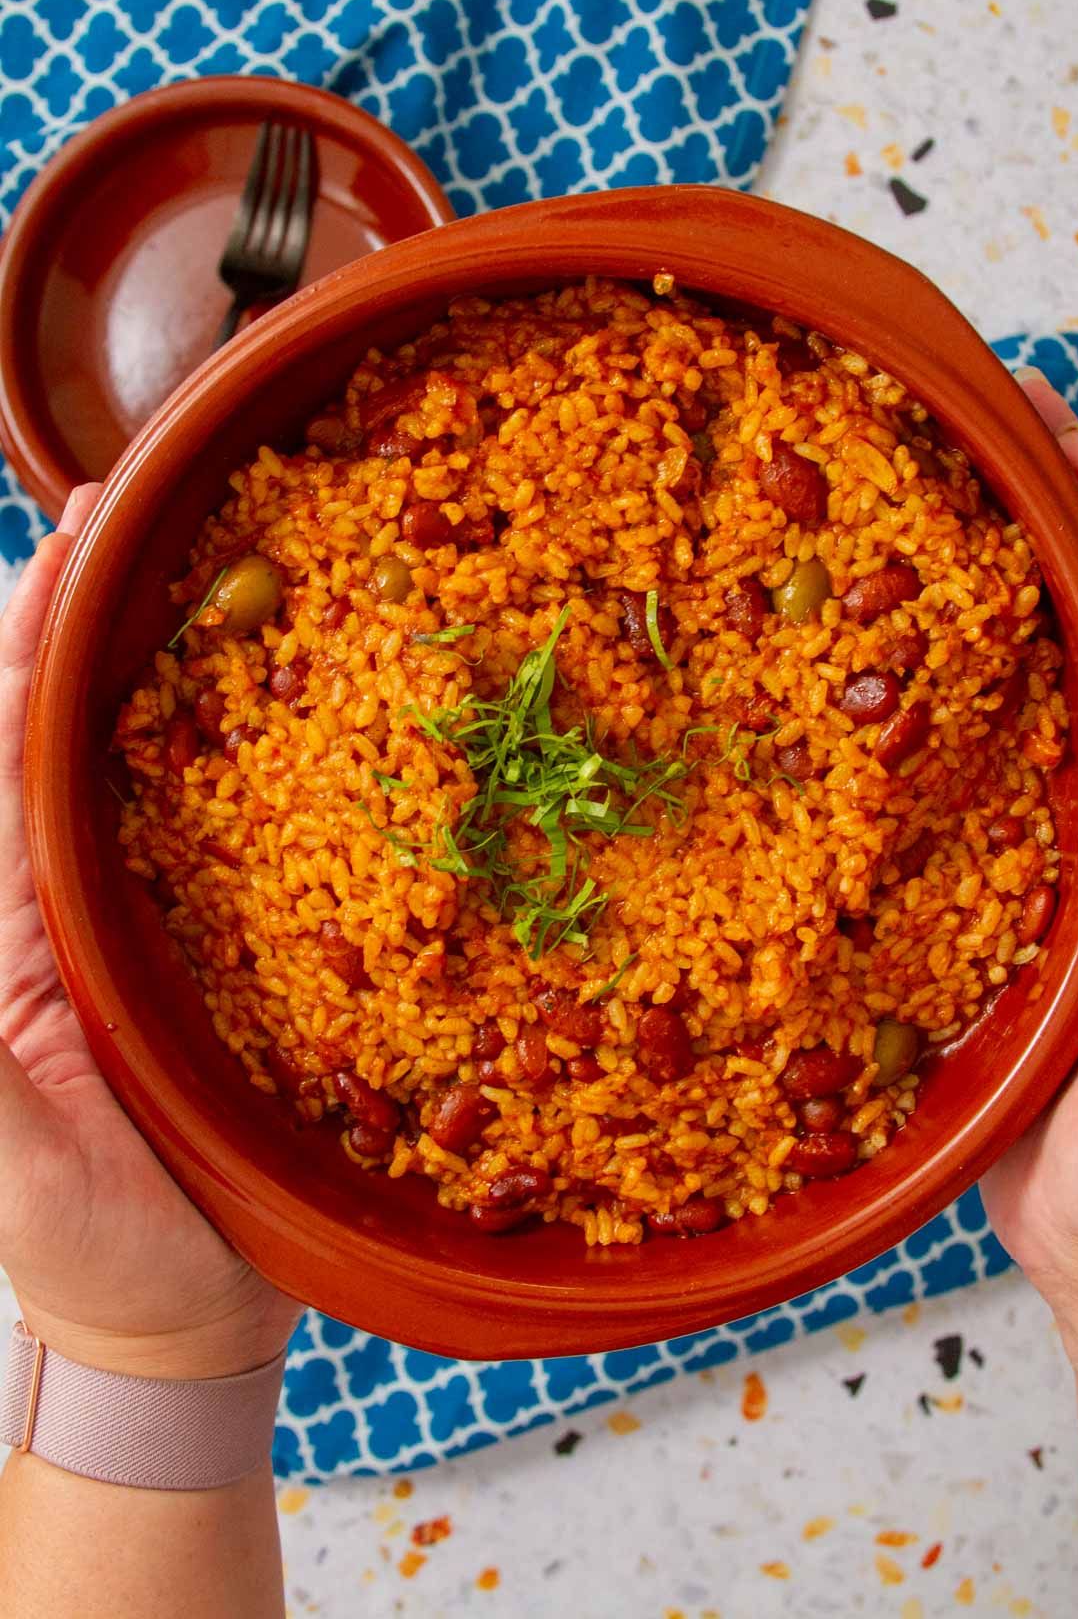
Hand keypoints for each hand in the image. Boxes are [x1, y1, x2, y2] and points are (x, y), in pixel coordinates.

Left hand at [0, 487, 300, 1378]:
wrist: (182, 1315)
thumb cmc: (78, 1250)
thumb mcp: (1, 1161)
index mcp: (3, 919)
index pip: (5, 749)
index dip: (27, 643)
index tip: (67, 542)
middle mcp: (71, 893)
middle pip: (75, 725)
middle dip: (93, 613)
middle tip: (134, 500)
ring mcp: (156, 914)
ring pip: (162, 760)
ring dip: (179, 655)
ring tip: (220, 551)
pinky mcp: (240, 945)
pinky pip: (257, 834)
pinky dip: (274, 752)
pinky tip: (309, 689)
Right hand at [983, 372, 1077, 1374]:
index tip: (1056, 436)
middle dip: (1035, 543)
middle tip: (961, 445)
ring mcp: (1059, 865)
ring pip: (1010, 712)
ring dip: (963, 620)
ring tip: (888, 534)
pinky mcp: (990, 921)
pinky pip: (941, 808)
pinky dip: (901, 740)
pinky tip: (839, 704)